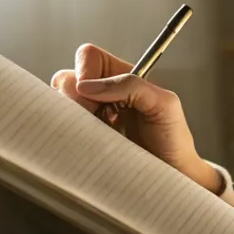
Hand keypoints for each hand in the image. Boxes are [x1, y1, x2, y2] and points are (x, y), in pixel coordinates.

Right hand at [51, 43, 223, 193]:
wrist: (171, 175)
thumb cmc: (173, 140)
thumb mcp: (163, 103)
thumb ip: (131, 85)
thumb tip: (87, 86)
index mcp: (121, 76)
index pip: (89, 58)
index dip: (85, 72)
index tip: (92, 95)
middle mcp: (102, 93)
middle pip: (66, 79)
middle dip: (74, 98)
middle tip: (94, 116)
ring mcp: (90, 115)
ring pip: (60, 103)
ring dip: (74, 117)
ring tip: (98, 131)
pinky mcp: (83, 137)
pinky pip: (62, 128)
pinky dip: (71, 133)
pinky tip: (92, 141)